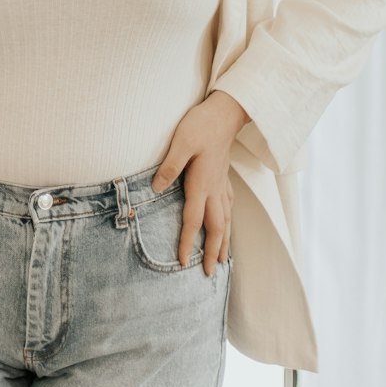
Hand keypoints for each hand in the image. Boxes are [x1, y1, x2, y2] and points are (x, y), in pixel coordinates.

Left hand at [150, 91, 248, 273]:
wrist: (225, 112)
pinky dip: (228, 221)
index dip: (188, 242)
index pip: (193, 220)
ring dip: (224, 241)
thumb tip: (156, 188)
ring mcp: (222, 183)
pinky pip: (229, 206)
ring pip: (226, 219)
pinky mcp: (224, 176)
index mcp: (202, 183)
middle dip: (213, 252)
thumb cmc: (201, 125)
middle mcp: (215, 188)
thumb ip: (169, 166)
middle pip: (216, 227)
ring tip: (224, 259)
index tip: (184, 263)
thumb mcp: (181, 142)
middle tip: (211, 274)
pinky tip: (227, 223)